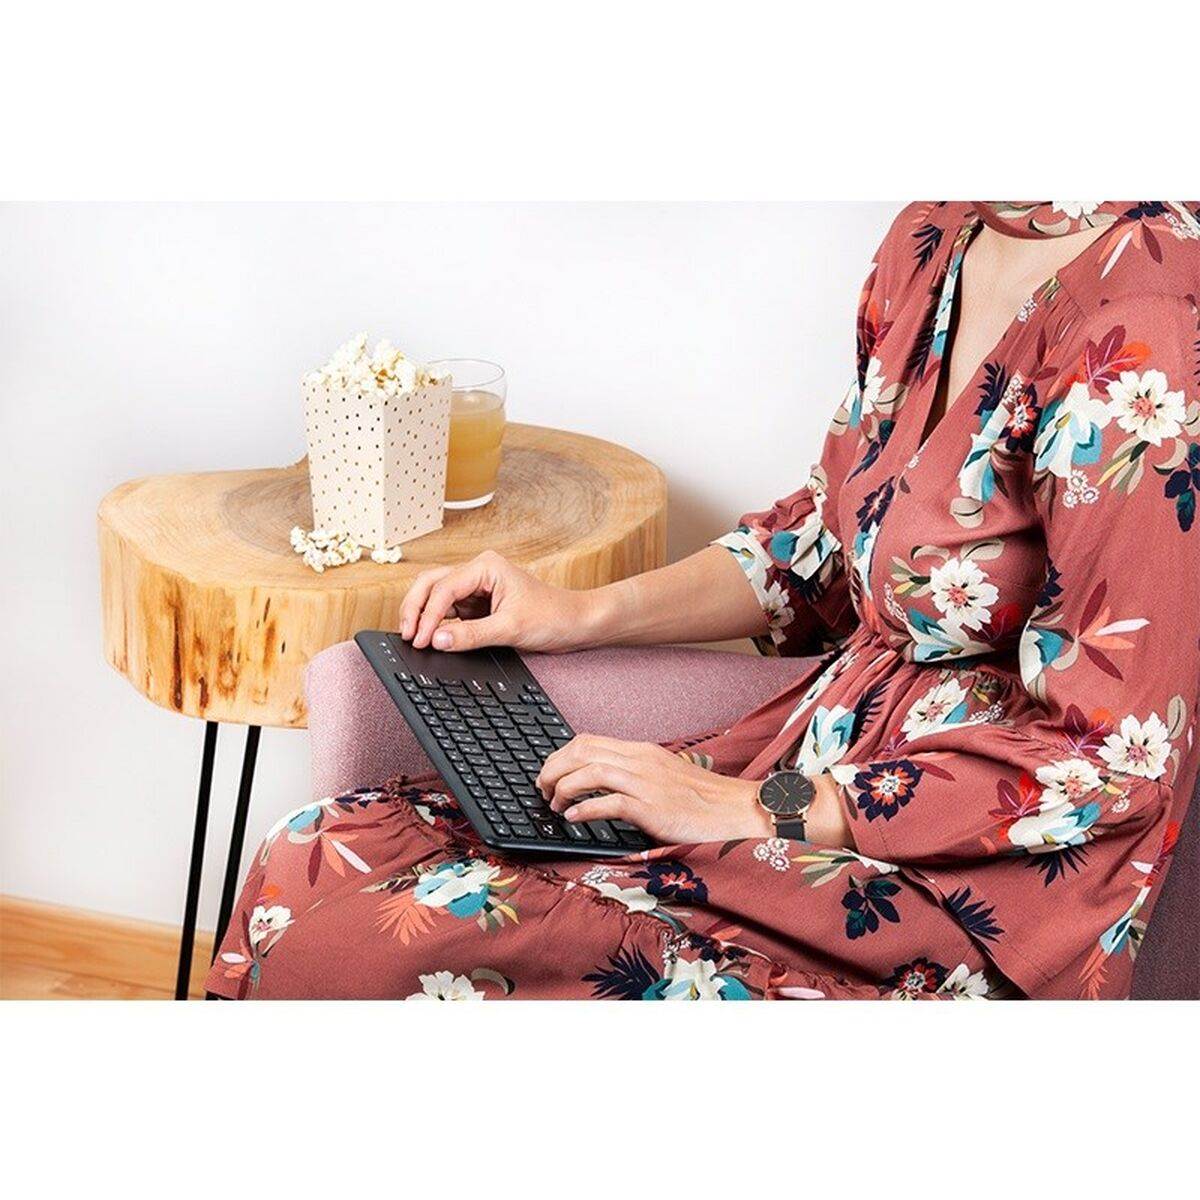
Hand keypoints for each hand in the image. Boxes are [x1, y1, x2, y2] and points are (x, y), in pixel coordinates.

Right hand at [399, 550, 597, 653]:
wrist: (575, 623)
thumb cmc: (552, 616)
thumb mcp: (510, 628)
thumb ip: (471, 635)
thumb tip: (438, 640)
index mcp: (486, 566)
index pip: (444, 588)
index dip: (428, 615)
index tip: (421, 639)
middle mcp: (477, 571)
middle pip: (430, 584)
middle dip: (415, 608)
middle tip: (408, 635)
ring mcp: (475, 587)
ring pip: (435, 594)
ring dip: (422, 614)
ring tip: (414, 638)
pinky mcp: (477, 604)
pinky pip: (448, 609)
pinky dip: (436, 622)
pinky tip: (430, 637)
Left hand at [535, 734, 772, 843]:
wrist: (735, 809)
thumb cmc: (701, 798)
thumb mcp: (662, 775)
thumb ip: (633, 774)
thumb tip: (601, 783)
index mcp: (641, 751)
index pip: (588, 740)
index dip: (560, 755)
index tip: (549, 772)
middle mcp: (640, 761)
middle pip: (582, 751)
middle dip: (553, 768)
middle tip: (543, 788)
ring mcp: (646, 783)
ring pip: (591, 772)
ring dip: (564, 787)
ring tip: (554, 804)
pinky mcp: (652, 808)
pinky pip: (610, 803)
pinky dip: (586, 809)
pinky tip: (573, 819)